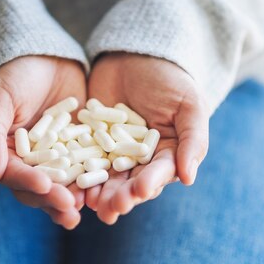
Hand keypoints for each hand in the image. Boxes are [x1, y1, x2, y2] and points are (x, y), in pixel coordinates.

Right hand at [0, 55, 86, 228]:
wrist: (45, 57)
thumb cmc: (13, 75)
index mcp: (5, 154)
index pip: (15, 175)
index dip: (29, 183)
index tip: (46, 187)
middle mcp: (30, 162)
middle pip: (40, 187)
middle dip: (54, 199)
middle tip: (71, 208)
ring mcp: (56, 157)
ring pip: (63, 184)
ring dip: (74, 197)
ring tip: (87, 206)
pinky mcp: (80, 149)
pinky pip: (87, 167)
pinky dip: (94, 178)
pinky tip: (106, 185)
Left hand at [85, 53, 209, 223]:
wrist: (135, 55)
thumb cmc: (170, 79)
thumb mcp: (188, 105)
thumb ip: (192, 140)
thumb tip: (189, 179)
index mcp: (167, 154)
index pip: (159, 173)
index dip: (150, 183)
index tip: (139, 191)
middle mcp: (139, 160)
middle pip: (130, 183)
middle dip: (121, 197)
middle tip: (110, 208)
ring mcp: (112, 152)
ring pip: (105, 178)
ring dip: (99, 193)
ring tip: (90, 203)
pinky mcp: (89, 143)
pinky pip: (82, 160)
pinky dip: (77, 173)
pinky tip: (71, 183)